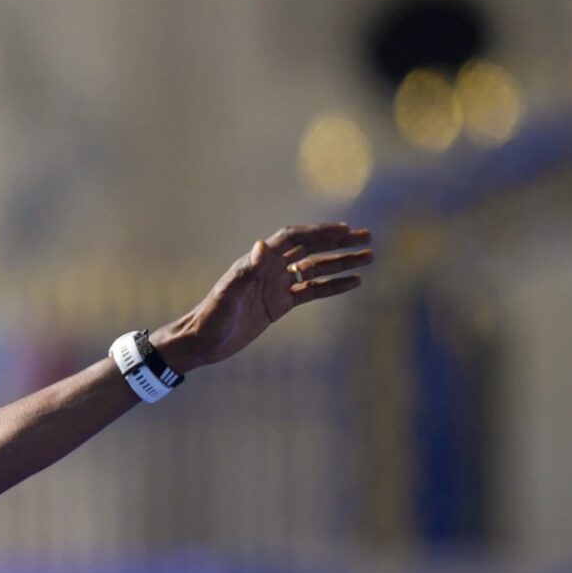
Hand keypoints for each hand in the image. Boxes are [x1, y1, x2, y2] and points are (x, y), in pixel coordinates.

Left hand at [154, 222, 373, 373]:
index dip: (318, 232)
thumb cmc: (211, 318)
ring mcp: (276, 286)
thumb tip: (260, 246)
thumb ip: (245, 272)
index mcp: (257, 261)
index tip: (345, 230)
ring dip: (341, 262)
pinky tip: (355, 281)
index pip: (294, 238)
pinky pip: (311, 291)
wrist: (202, 342)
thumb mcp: (228, 296)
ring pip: (315, 268)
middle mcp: (269, 269)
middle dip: (338, 242)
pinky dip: (333, 285)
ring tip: (369, 257)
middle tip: (366, 237)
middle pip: (310, 248)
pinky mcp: (280, 304)